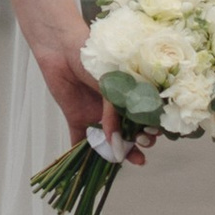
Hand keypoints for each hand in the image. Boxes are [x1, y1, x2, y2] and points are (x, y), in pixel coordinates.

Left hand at [28, 6, 146, 164]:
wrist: (61, 46)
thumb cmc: (94, 57)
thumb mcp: (110, 85)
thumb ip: (113, 113)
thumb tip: (115, 142)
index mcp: (129, 97)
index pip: (145, 119)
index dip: (151, 130)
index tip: (153, 135)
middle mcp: (115, 110)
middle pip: (129, 134)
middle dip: (136, 146)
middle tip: (139, 152)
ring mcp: (97, 115)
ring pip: (108, 142)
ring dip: (115, 154)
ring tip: (121, 162)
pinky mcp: (77, 118)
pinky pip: (80, 141)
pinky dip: (82, 156)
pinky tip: (86, 168)